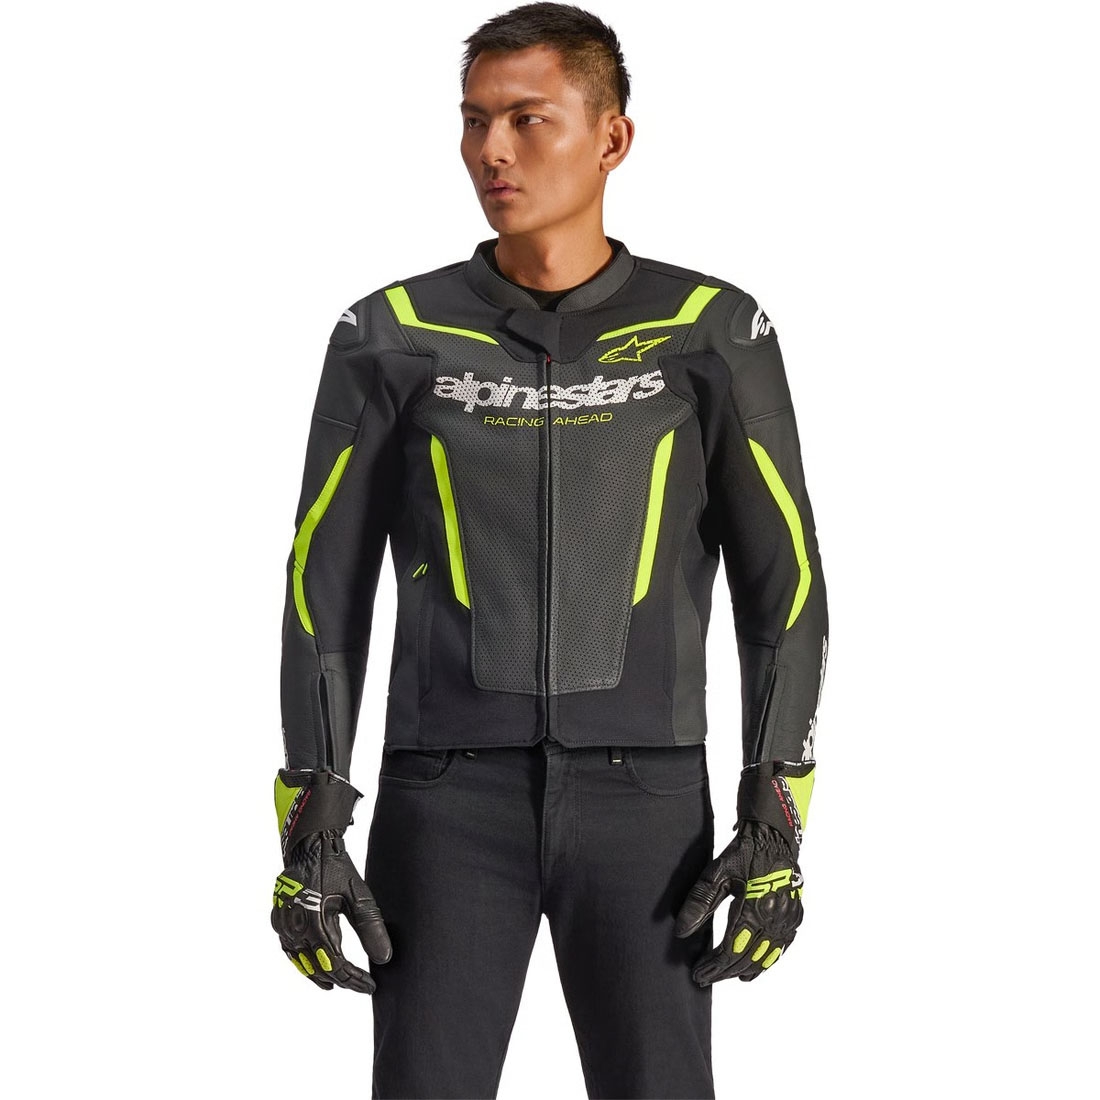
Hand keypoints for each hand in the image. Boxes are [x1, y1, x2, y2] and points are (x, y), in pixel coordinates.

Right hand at [271, 831, 392, 991]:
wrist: (310, 845)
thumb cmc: (336, 867)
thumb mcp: (358, 895)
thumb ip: (371, 927)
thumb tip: (383, 959)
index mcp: (314, 922)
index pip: (335, 965)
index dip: (353, 979)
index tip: (370, 985)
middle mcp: (294, 928)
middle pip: (318, 967)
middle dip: (341, 979)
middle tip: (360, 984)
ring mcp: (283, 925)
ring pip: (301, 962)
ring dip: (319, 974)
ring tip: (338, 984)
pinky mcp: (279, 920)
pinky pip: (291, 950)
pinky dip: (304, 961)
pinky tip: (315, 966)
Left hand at [674, 819, 802, 984]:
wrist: (773, 837)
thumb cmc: (743, 853)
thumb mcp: (716, 873)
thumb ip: (699, 903)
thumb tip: (681, 933)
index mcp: (755, 906)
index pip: (731, 950)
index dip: (714, 966)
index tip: (698, 973)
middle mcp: (775, 917)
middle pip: (747, 958)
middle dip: (724, 972)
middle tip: (704, 977)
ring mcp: (788, 919)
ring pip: (764, 957)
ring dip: (742, 971)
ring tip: (722, 976)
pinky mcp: (795, 918)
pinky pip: (780, 949)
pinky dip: (764, 963)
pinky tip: (750, 972)